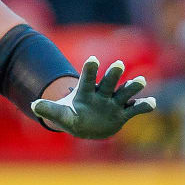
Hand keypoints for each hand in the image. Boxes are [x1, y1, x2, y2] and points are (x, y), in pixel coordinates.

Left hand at [30, 56, 155, 139]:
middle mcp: (101, 94)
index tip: (92, 59)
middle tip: (118, 65)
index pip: (87, 79)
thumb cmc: (72, 117)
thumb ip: (49, 109)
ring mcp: (113, 103)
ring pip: (124, 93)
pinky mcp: (123, 113)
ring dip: (132, 87)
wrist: (86, 124)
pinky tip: (151, 103)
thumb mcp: (60, 115)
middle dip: (112, 75)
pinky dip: (143, 106)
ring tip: (140, 81)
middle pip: (108, 83)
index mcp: (85, 92)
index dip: (89, 70)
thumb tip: (33, 105)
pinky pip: (135, 109)